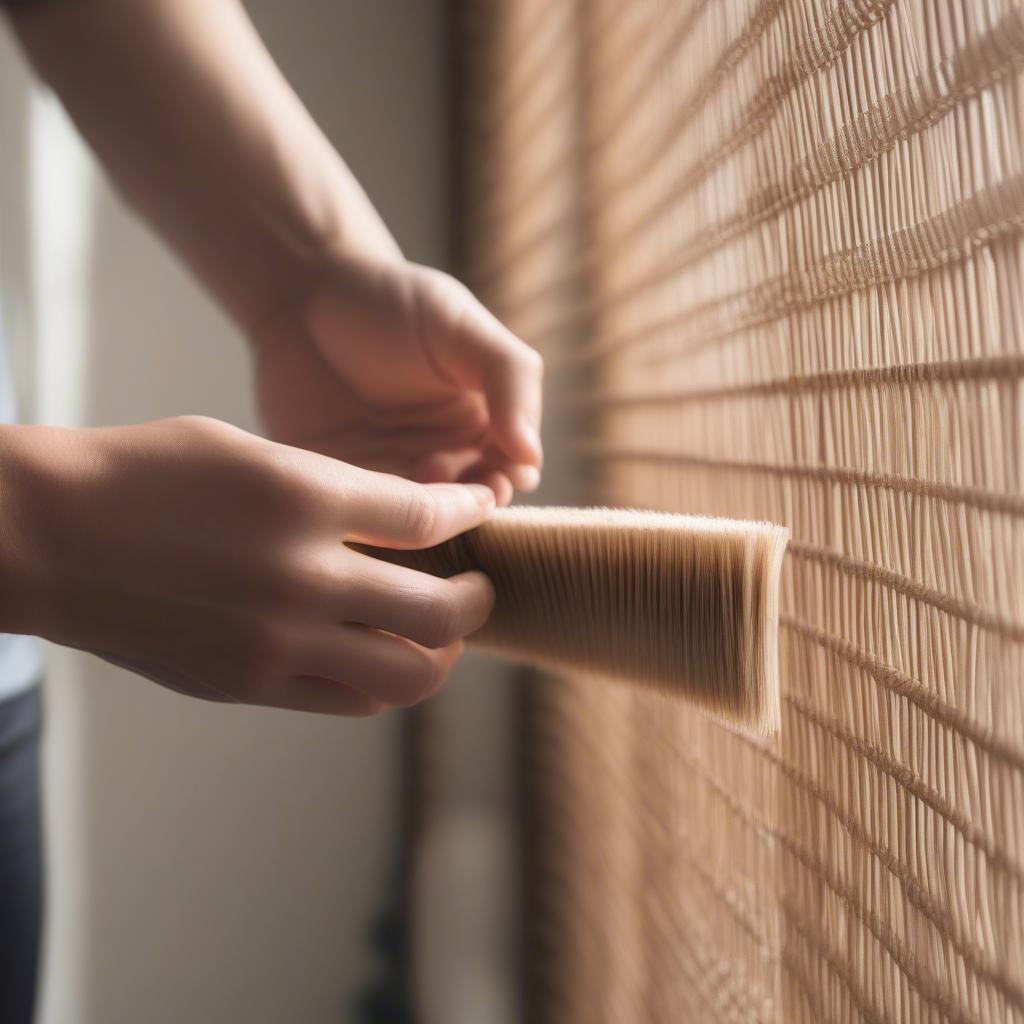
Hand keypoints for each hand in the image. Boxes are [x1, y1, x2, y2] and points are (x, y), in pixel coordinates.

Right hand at [0, 417, 495, 715]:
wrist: (49, 539)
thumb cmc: (144, 475)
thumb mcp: (249, 452)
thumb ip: (331, 491)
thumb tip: (397, 526)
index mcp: (304, 498)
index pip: (427, 518)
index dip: (467, 515)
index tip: (479, 514)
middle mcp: (302, 578)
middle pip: (438, 614)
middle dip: (476, 601)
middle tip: (480, 589)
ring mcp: (276, 644)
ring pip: (404, 677)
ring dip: (439, 655)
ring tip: (439, 634)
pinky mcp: (247, 686)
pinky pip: (346, 701)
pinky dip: (379, 681)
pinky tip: (376, 654)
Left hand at [252, 256, 543, 506]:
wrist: (300, 292)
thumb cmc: (392, 300)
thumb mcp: (461, 325)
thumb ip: (510, 379)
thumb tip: (531, 457)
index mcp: (479, 424)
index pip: (508, 470)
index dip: (510, 478)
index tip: (505, 474)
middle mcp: (438, 457)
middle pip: (466, 505)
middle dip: (467, 503)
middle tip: (455, 478)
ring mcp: (387, 474)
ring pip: (414, 520)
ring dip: (421, 513)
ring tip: (419, 471)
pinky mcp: (336, 484)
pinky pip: (359, 515)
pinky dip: (371, 515)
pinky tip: (374, 489)